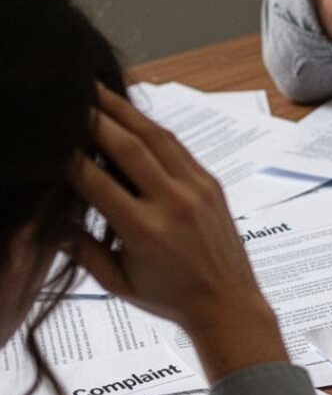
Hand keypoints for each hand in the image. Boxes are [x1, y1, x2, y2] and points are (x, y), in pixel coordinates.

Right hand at [68, 84, 287, 380]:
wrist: (229, 306)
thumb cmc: (170, 298)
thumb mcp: (117, 282)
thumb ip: (78, 249)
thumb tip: (38, 222)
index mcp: (145, 231)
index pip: (93, 180)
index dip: (65, 154)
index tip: (47, 135)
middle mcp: (173, 204)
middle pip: (125, 145)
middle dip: (91, 115)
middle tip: (65, 93)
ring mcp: (197, 191)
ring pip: (154, 136)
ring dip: (121, 109)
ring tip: (93, 88)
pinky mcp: (212, 185)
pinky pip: (177, 146)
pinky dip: (150, 126)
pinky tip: (129, 112)